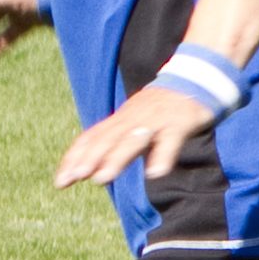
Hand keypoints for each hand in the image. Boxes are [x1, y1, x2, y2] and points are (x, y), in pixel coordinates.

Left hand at [53, 84, 212, 190]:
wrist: (197, 78)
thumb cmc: (161, 108)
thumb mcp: (135, 123)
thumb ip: (116, 145)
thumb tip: (94, 172)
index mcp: (121, 120)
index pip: (91, 138)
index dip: (75, 158)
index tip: (60, 181)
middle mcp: (133, 119)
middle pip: (107, 139)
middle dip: (89, 159)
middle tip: (73, 178)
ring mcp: (155, 120)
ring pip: (133, 140)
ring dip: (116, 159)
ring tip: (100, 179)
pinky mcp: (179, 123)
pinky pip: (170, 141)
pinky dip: (162, 156)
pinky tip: (155, 173)